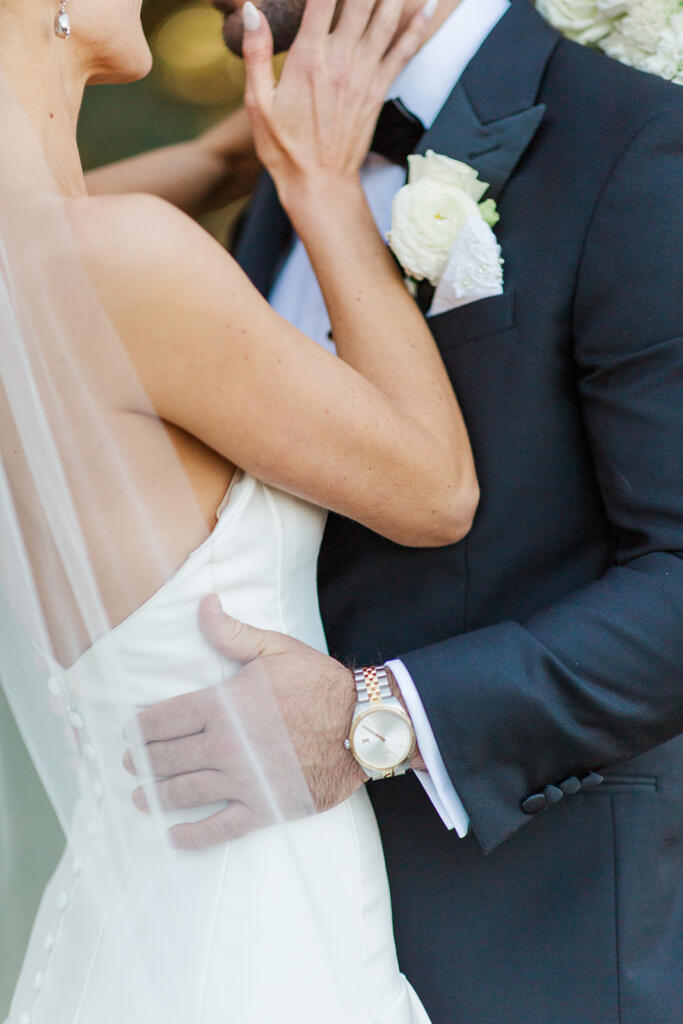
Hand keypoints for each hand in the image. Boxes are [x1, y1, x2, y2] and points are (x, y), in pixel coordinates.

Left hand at [123, 595, 365, 849]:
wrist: (362, 725)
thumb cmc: (319, 684)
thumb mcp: (275, 649)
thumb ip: (232, 633)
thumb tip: (203, 604)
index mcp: (222, 704)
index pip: (165, 718)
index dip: (141, 728)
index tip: (130, 733)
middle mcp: (225, 745)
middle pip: (168, 757)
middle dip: (144, 761)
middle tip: (131, 763)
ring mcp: (242, 779)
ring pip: (185, 791)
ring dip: (157, 794)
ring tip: (141, 796)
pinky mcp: (262, 807)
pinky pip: (219, 828)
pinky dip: (193, 836)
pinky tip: (174, 837)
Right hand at [240, 0, 433, 206]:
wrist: (320, 186)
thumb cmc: (284, 149)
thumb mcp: (257, 103)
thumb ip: (256, 53)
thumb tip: (251, 8)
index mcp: (308, 60)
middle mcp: (341, 61)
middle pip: (359, 0)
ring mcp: (364, 76)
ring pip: (385, 18)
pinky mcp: (378, 91)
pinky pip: (403, 52)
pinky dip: (416, 26)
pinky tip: (427, 5)